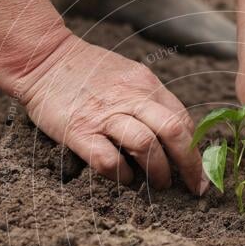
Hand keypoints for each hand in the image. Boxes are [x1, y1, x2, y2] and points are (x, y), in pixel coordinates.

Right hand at [14, 36, 206, 194]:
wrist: (44, 57)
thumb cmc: (89, 72)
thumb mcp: (129, 75)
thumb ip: (151, 101)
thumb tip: (176, 136)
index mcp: (146, 85)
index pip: (183, 120)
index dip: (196, 151)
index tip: (200, 173)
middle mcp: (130, 98)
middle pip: (173, 132)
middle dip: (188, 166)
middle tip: (191, 187)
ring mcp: (104, 115)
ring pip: (145, 146)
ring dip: (157, 172)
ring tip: (158, 185)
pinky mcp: (79, 131)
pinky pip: (108, 160)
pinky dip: (122, 175)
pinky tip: (124, 178)